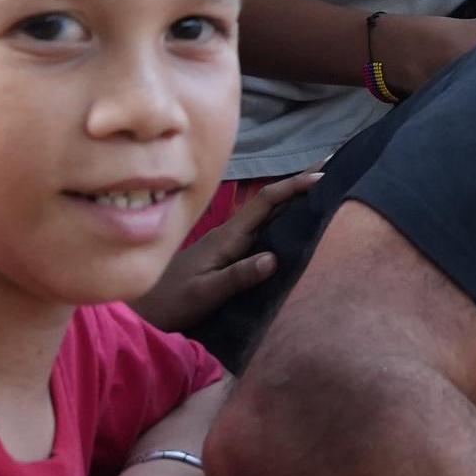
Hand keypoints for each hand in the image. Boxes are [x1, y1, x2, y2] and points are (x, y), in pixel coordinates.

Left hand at [134, 173, 308, 333]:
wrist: (142, 309)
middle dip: (300, 183)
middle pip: (271, 200)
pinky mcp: (228, 253)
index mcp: (227, 237)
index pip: (265, 202)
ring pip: (268, 213)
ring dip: (294, 199)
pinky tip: (295, 221)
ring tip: (323, 188)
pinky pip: (263, 228)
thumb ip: (236, 276)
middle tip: (333, 166)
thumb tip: (274, 258)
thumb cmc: (171, 301)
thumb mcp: (204, 293)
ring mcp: (229, 242)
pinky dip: (283, 217)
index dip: (293, 187)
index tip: (322, 176)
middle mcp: (231, 233)